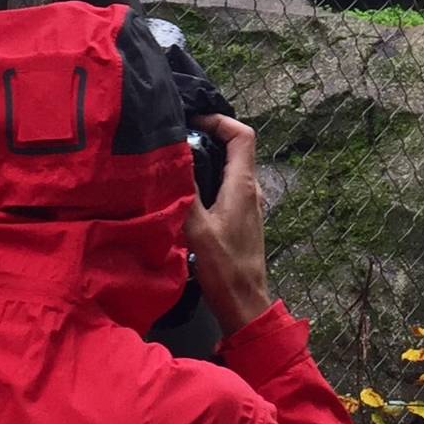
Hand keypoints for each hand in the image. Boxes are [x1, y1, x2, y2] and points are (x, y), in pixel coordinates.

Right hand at [183, 115, 272, 336]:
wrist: (244, 303)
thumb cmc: (224, 267)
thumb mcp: (198, 230)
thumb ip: (187, 193)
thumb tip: (174, 160)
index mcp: (242, 185)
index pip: (243, 136)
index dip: (221, 121)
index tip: (194, 120)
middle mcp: (249, 189)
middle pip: (236, 147)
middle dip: (210, 135)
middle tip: (178, 136)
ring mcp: (247, 204)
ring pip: (230, 167)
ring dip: (207, 157)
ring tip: (177, 158)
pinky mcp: (240, 218)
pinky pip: (226, 185)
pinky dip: (208, 178)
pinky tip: (185, 189)